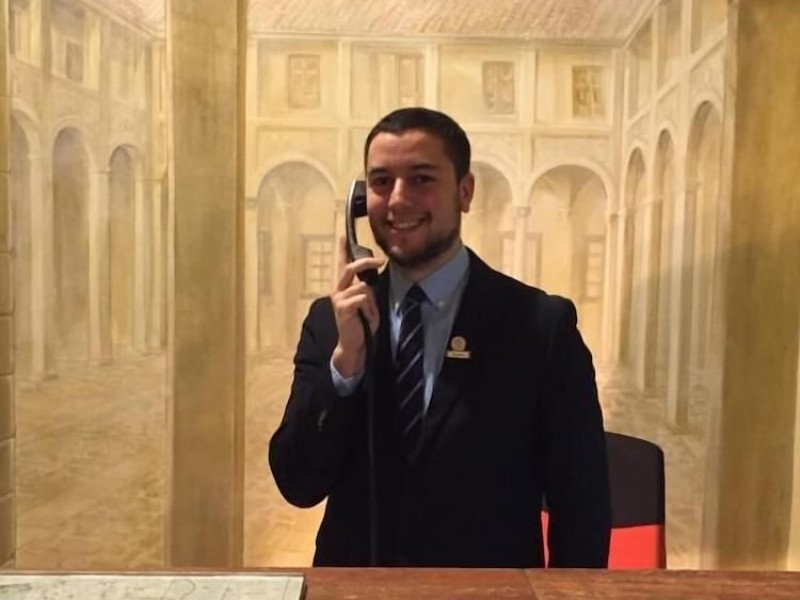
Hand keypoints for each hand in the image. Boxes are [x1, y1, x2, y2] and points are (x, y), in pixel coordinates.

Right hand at [331, 236, 383, 376]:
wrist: (354, 343)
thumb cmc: (362, 323)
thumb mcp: (367, 303)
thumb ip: (366, 290)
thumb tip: (368, 281)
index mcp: (344, 287)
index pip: (342, 264)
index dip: (343, 249)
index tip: (342, 234)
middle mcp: (338, 290)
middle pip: (351, 268)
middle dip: (366, 262)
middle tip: (380, 261)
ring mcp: (339, 298)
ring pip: (362, 287)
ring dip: (371, 301)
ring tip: (369, 313)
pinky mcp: (343, 307)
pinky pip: (362, 298)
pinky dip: (368, 308)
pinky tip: (365, 317)